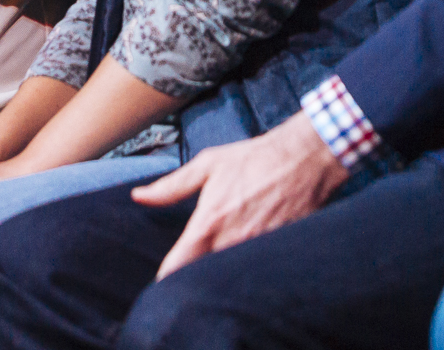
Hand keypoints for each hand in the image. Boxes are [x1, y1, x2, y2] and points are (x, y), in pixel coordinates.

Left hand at [131, 110, 348, 278]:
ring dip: (218, 277)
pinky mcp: (277, 254)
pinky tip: (244, 262)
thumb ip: (171, 187)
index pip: (178, 267)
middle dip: (191, 279)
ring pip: (228, 278)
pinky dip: (246, 272)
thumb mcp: (207, 165)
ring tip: (215, 268)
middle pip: (201, 278)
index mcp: (209, 223)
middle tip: (186, 274)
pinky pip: (256, 272)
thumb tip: (139, 196)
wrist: (303, 159)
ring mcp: (256, 251)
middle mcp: (231, 243)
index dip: (165, 279)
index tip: (159, 283)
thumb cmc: (253, 159)